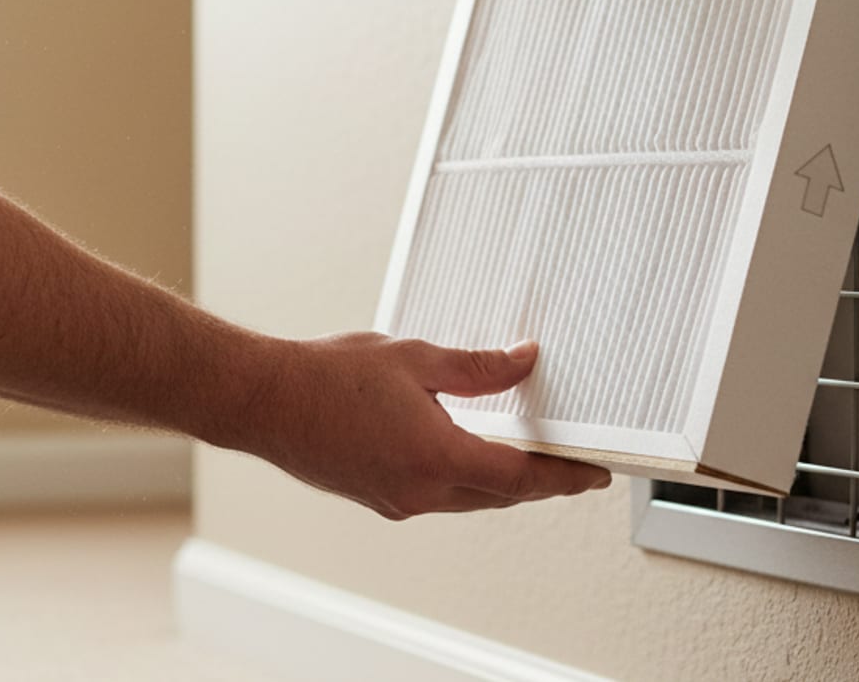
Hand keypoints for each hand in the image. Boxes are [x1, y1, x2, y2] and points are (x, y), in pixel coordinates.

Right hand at [237, 332, 611, 519]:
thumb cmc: (327, 376)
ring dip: (502, 483)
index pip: (521, 478)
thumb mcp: (416, 358)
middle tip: (571, 466)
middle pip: (500, 495)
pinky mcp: (378, 498)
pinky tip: (467, 453)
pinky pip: (438, 495)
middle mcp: (420, 491)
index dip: (565, 477)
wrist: (263, 400)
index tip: (595, 475)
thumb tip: (523, 364)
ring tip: (527, 457)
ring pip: (469, 499)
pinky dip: (465, 480)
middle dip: (540, 482)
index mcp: (436, 457)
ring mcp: (397, 500)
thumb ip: (478, 367)